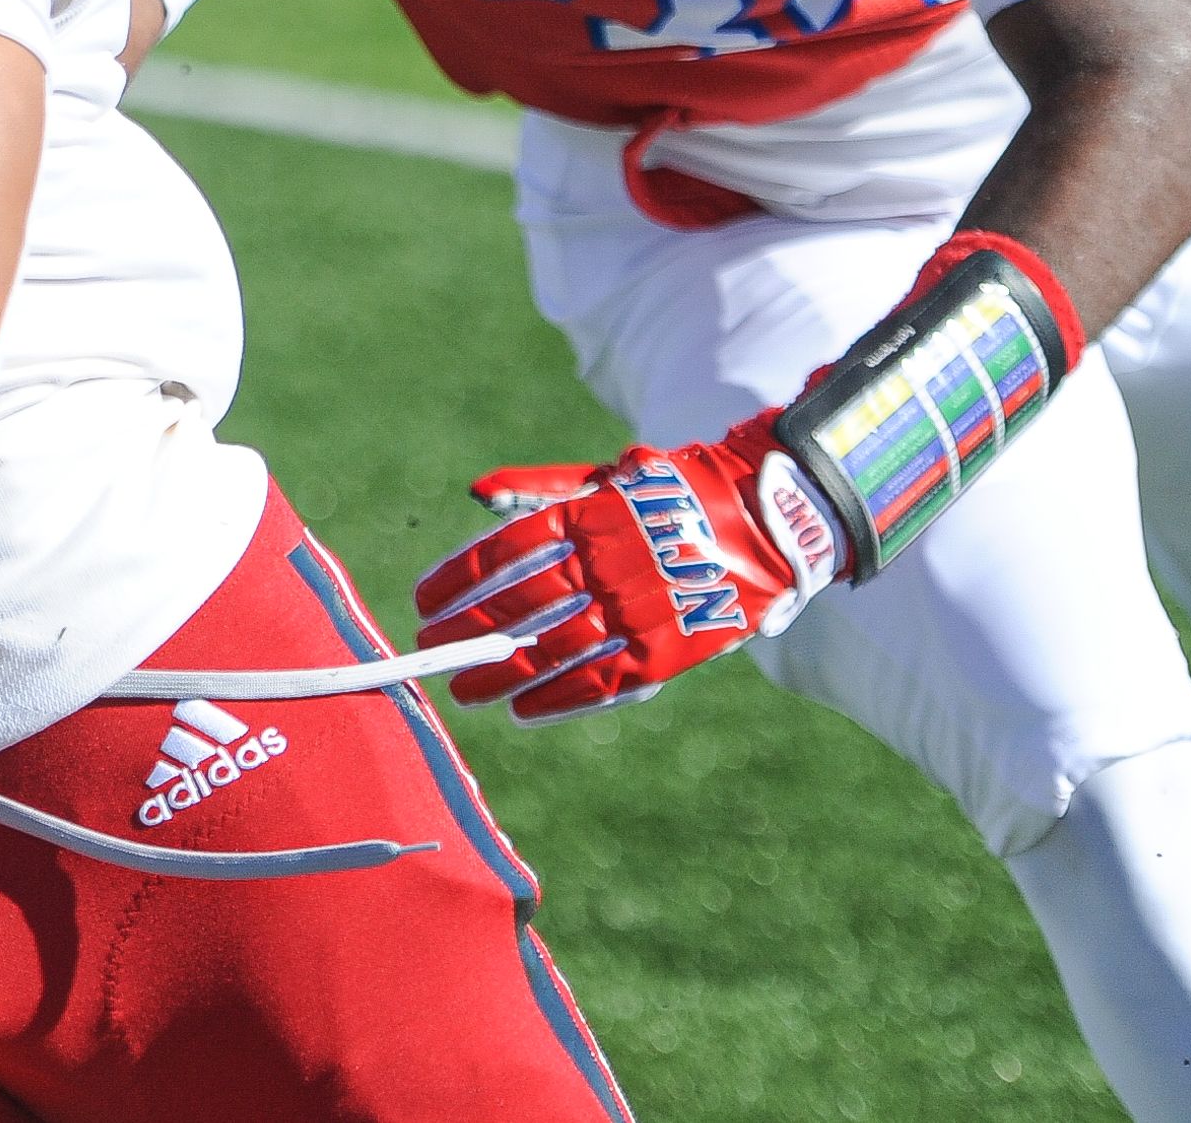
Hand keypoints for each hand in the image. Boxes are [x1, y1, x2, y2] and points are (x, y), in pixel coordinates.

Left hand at [413, 425, 845, 722]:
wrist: (765, 522)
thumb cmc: (674, 495)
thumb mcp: (609, 478)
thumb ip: (542, 487)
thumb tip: (477, 492)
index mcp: (590, 515)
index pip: (504, 553)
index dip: (459, 580)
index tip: (425, 602)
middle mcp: (608, 564)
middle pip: (519, 607)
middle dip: (468, 633)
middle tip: (431, 652)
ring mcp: (637, 610)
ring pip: (552, 651)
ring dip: (501, 675)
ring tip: (465, 691)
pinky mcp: (666, 650)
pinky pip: (600, 682)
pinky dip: (557, 699)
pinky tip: (521, 710)